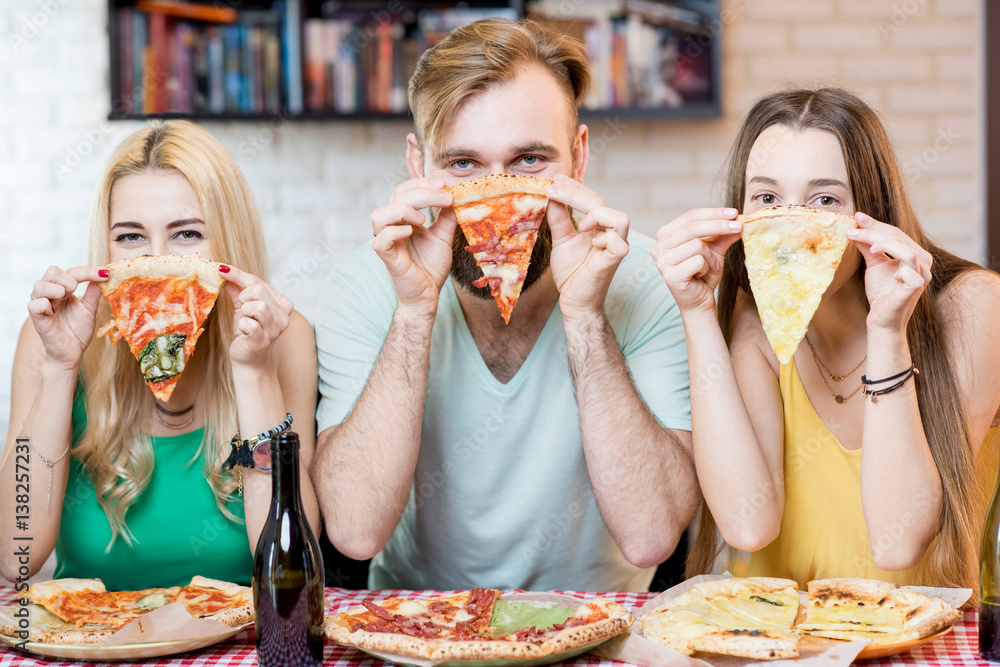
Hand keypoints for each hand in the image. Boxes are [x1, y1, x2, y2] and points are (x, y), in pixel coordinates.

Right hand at [28, 265, 107, 371]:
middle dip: (68, 278)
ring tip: (65, 296)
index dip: (88, 271)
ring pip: (39, 285)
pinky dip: (43, 304)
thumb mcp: (89, 309)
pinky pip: (33, 305)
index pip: (71, 272)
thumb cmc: (77, 331)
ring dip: (56, 288)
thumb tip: (104, 274)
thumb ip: (93, 293)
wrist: (71, 353)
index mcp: (63, 290)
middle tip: (76, 291)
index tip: (106, 274)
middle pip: (52, 271)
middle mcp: (50, 295)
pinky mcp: (37, 319)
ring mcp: (42, 306)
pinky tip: (53, 310)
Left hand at [219, 265, 293, 367]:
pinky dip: (242, 325)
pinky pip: (249, 324)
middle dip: (244, 297)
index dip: (238, 274)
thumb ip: (236, 289)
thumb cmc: (249, 332)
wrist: (250, 360)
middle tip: (243, 309)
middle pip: (258, 290)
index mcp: (282, 303)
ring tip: (245, 320)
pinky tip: (244, 331)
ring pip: (257, 306)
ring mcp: (275, 329)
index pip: (258, 281)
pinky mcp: (263, 340)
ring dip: (244, 312)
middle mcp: (283, 315)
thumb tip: (223, 271)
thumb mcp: (243, 307)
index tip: (221, 268)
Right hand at [370, 177, 455, 318]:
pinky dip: (395, 232)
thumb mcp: (443, 237)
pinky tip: (412, 232)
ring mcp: (387, 242)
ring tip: (424, 219)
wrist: (427, 296)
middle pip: (396, 197)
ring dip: (403, 210)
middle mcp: (392, 227)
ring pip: (379, 215)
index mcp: (403, 219)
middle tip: (445, 196)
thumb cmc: (430, 268)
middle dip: (422, 191)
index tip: (444, 183)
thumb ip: (446, 218)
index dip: (422, 183)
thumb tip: (454, 196)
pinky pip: (380, 240)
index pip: (405, 190)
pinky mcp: (387, 258)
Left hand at [546, 175, 629, 317]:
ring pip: (620, 218)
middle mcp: (610, 233)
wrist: (574, 301)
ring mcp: (616, 246)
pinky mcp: (615, 260)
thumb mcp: (561, 240)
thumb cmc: (571, 273)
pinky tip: (592, 242)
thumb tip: (551, 195)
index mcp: (599, 227)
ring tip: (580, 225)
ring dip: (597, 215)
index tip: (555, 179)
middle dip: (575, 193)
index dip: (575, 187)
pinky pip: (619, 242)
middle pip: (600, 203)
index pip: (592, 199)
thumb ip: (559, 219)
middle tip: (552, 190)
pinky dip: (605, 238)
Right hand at [651, 208, 741, 314]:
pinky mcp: (670, 275)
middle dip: (719, 225)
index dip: (713, 213)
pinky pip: (697, 261)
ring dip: (711, 256)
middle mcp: (659, 246)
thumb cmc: (703, 275)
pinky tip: (702, 275)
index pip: (690, 216)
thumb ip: (722, 235)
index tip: (734, 213)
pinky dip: (706, 267)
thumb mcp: (714, 250)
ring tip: (711, 266)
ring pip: (696, 245)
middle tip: (739, 227)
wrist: (699, 301)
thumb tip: (738, 220)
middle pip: (692, 227)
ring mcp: (662, 261)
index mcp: (666, 235)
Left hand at [848, 212, 931, 331]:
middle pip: (899, 238)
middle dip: (874, 231)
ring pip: (906, 251)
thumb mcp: (873, 264)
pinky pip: (909, 272)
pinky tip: (883, 266)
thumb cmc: (880, 292)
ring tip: (865, 245)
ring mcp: (921, 275)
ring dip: (883, 243)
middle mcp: (922, 262)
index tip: (856, 216)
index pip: (896, 233)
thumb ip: (867, 247)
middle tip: (853, 228)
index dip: (876, 224)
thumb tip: (855, 228)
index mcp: (914, 254)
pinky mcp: (916, 288)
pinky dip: (896, 265)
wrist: (882, 319)